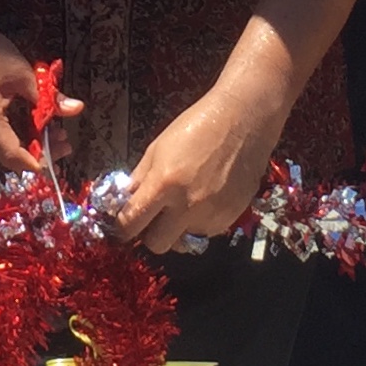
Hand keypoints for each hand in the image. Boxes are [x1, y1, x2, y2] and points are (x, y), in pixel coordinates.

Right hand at [0, 12, 81, 171]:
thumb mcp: (22, 71)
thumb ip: (48, 96)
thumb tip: (77, 109)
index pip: (14, 155)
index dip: (40, 161)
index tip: (62, 153)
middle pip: (8, 156)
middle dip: (37, 152)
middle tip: (63, 139)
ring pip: (0, 148)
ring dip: (25, 144)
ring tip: (50, 129)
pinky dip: (12, 136)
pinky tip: (29, 123)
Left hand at [112, 82, 283, 252]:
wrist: (242, 121)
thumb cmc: (196, 126)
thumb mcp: (157, 148)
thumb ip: (140, 179)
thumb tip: (126, 202)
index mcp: (164, 183)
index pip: (131, 223)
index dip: (122, 227)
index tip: (123, 225)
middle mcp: (187, 205)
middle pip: (157, 245)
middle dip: (150, 234)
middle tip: (152, 219)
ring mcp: (211, 214)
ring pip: (184, 240)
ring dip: (178, 228)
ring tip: (184, 201)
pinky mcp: (230, 217)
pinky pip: (206, 232)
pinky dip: (200, 221)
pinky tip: (205, 197)